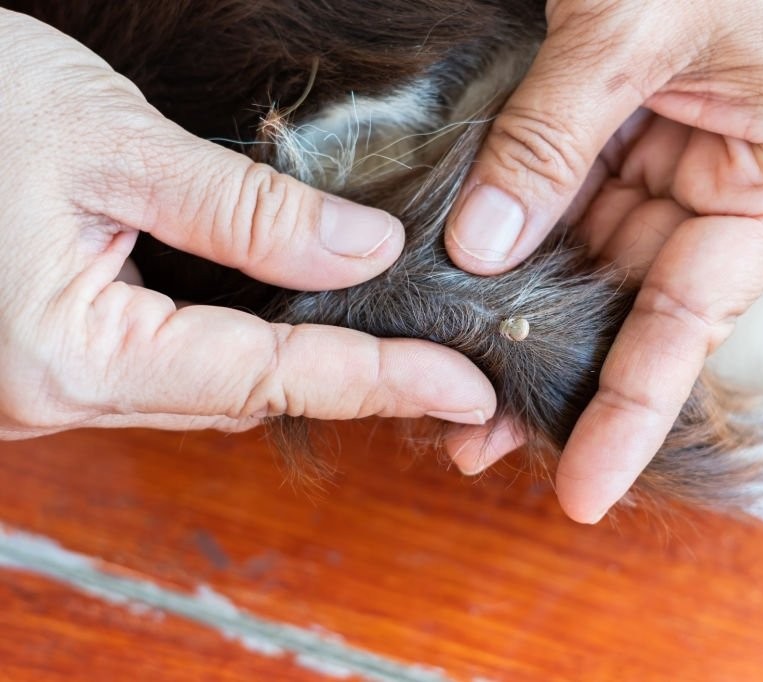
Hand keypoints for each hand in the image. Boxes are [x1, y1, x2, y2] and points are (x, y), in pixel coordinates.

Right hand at [0, 10, 494, 437]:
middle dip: (350, 379)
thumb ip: (242, 211)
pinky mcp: (43, 359)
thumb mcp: (107, 142)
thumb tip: (364, 251)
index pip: (273, 377)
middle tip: (444, 364)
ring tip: (390, 345)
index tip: (465, 384)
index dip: (381, 381)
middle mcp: (59, 395)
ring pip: (206, 385)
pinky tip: (281, 313)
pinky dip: (234, 344)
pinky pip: (165, 364)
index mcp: (76, 355)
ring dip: (296, 364)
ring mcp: (45, 387)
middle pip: (244, 394)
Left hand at [444, 0, 762, 521]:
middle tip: (475, 441)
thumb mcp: (629, 27)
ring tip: (453, 388)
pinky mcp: (620, 135)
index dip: (630, 412)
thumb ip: (552, 141)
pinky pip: (563, 206)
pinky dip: (514, 243)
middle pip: (632, 307)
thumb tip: (478, 250)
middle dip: (556, 372)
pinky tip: (465, 289)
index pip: (691, 324)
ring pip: (589, 264)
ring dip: (522, 317)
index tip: (580, 493)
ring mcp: (671, 162)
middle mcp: (727, 186)